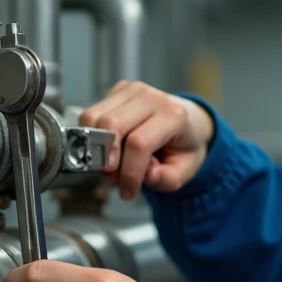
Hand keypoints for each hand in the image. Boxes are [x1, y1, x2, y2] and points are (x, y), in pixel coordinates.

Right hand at [80, 80, 215, 200]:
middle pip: (111, 126)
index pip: (139, 143)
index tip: (128, 191)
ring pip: (95, 118)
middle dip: (107, 160)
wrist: (190, 123)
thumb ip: (168, 178)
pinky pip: (91, 114)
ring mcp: (133, 90)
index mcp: (174, 116)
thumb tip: (147, 176)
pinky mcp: (119, 91)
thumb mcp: (186, 170)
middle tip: (114, 180)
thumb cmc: (185, 146)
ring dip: (95, 148)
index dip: (128, 172)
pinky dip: (93, 136)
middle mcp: (152, 98)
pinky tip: (110, 149)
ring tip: (112, 167)